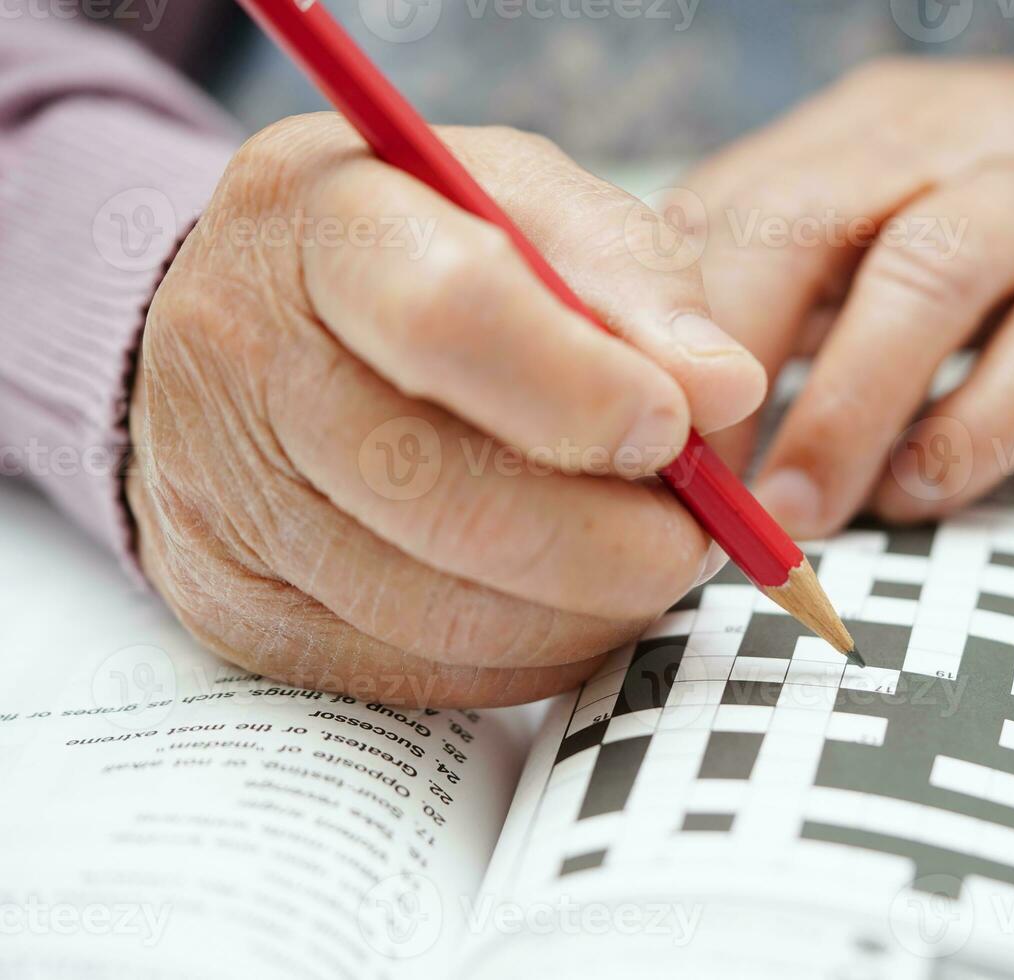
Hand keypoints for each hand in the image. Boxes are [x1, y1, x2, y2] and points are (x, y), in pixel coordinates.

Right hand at [126, 115, 765, 706]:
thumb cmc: (432, 250)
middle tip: (696, 533)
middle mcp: (241, 356)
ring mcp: (219, 498)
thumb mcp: (536, 207)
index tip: (675, 430)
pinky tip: (561, 599)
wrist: (259, 321)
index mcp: (321, 216)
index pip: (450, 316)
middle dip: (612, 540)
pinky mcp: (235, 610)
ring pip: (441, 613)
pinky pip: (419, 675)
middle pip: (445, 497)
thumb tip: (722, 392)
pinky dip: (528, 653)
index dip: (585, 393)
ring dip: (585, 609)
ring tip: (638, 559)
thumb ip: (635, 278)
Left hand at [678, 60, 1013, 534]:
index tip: (630, 437)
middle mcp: (943, 139)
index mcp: (855, 135)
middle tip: (697, 487)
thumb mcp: (889, 227)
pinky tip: (925, 492)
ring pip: (926, 272)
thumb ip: (787, 286)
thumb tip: (664, 393)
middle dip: (732, 360)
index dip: (663, 327)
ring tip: (797, 513)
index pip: (728, 208)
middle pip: (806, 223)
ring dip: (844, 406)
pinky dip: (980, 423)